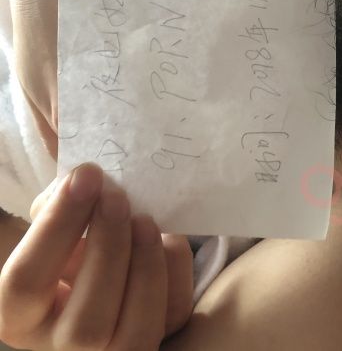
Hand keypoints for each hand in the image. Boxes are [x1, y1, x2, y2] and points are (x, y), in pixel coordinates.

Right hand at [0, 163, 193, 350]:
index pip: (25, 281)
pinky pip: (173, 315)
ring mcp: (114, 350)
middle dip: (107, 249)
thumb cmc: (77, 242)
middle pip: (85, 321)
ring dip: (144, 267)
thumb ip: (64, 195)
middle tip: (118, 196)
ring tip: (146, 220)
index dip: (56, 226)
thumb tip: (71, 156)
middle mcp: (64, 344)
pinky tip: (168, 239)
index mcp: (21, 313)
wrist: (110, 266)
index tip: (85, 175)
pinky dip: (174, 272)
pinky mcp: (157, 339)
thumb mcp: (61, 223)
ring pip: (133, 332)